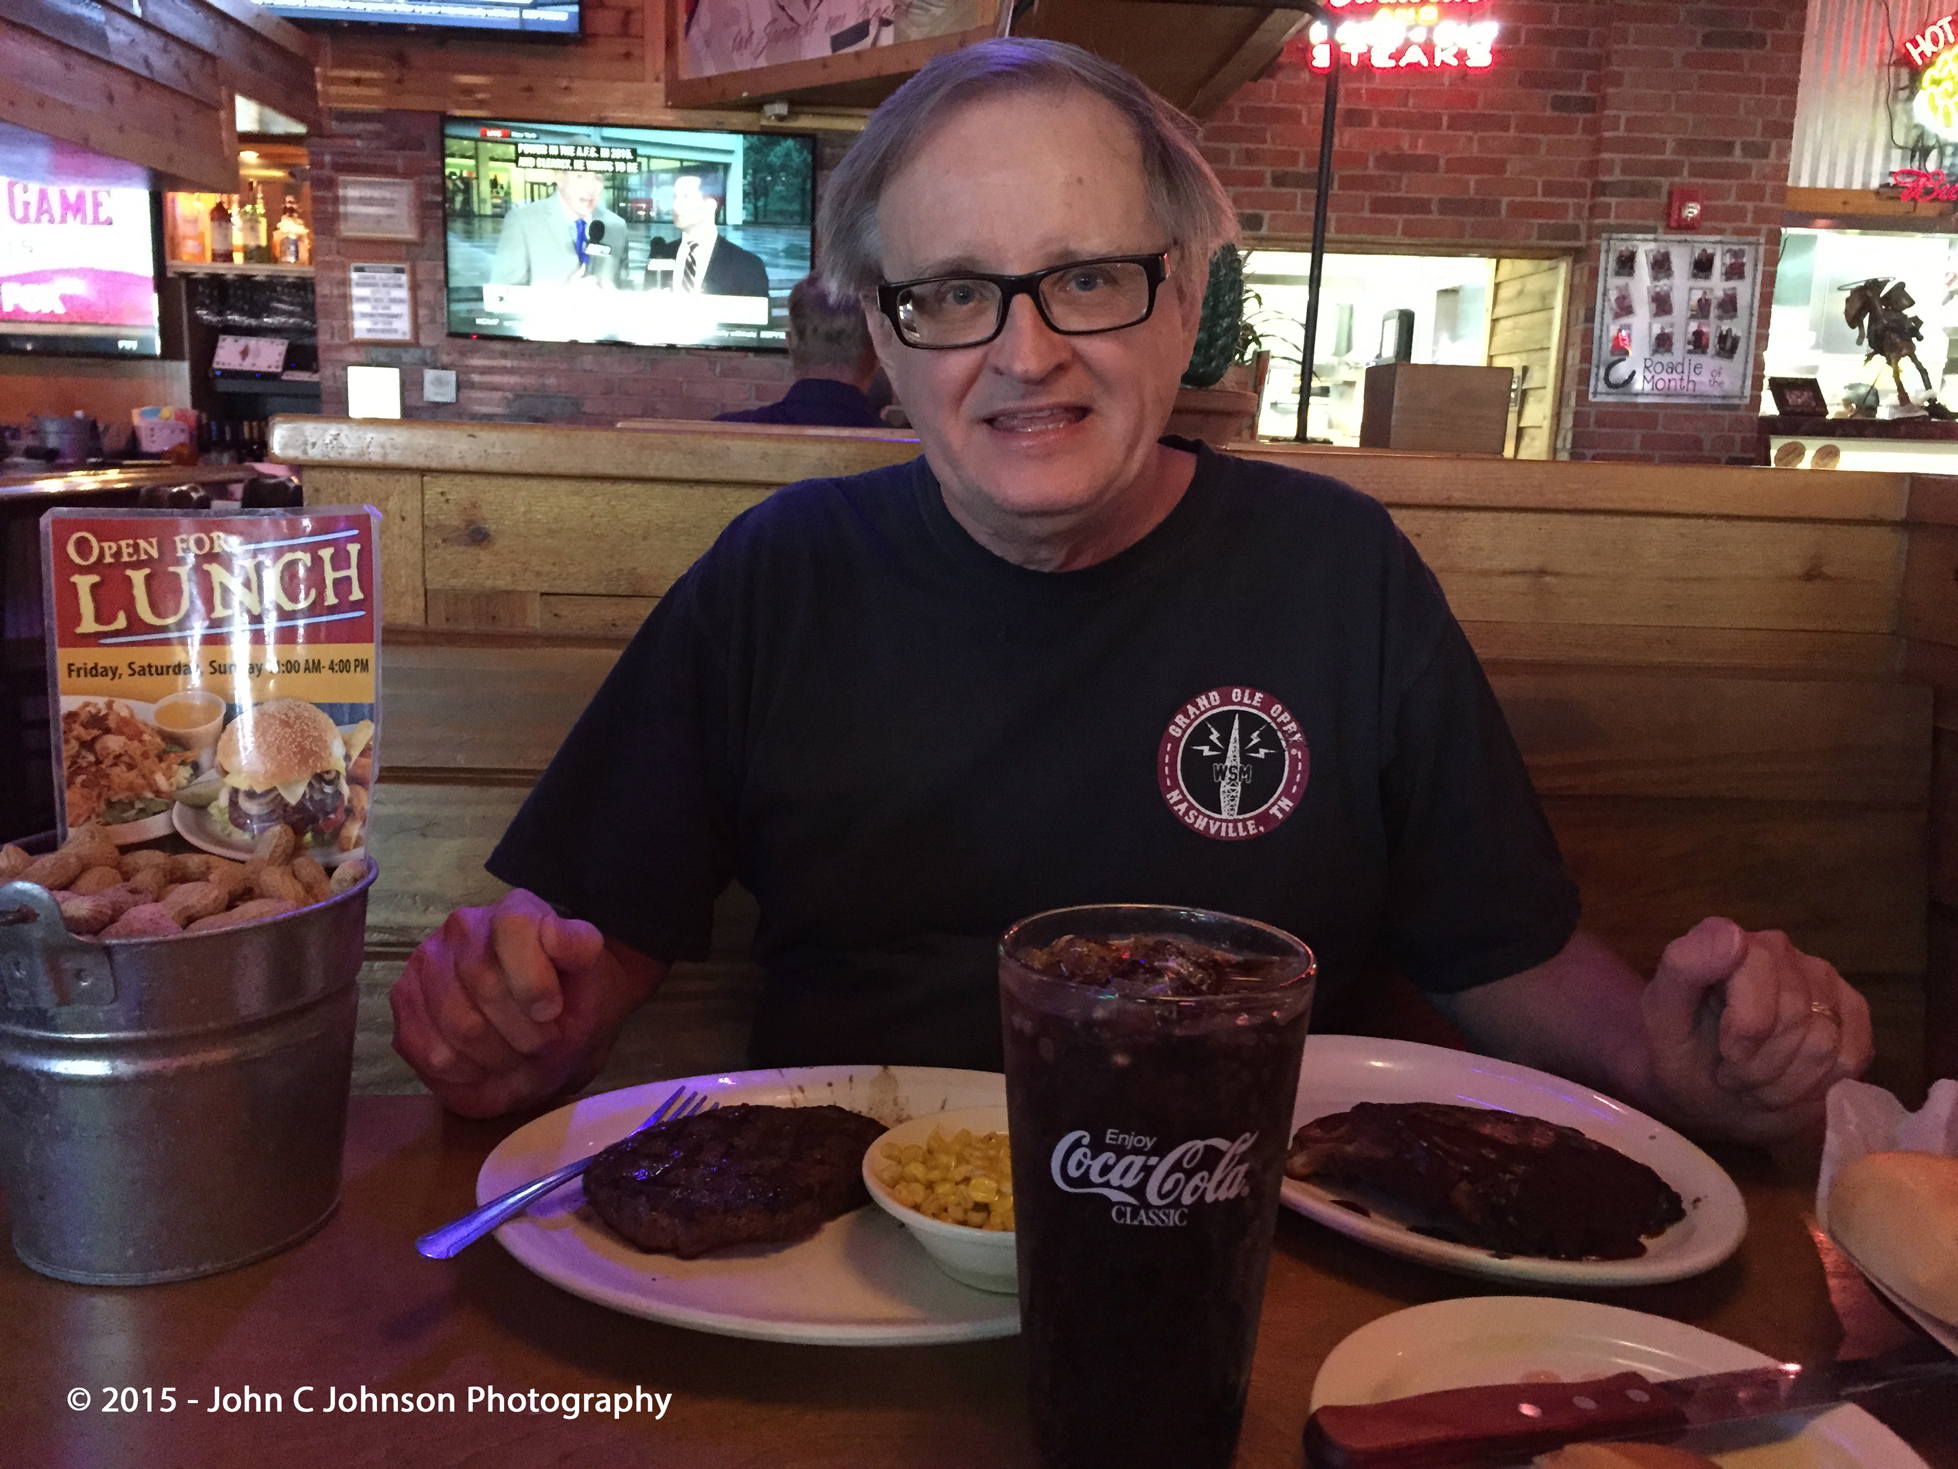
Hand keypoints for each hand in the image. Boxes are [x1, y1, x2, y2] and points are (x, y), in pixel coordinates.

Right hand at [389, 889, 657, 1117]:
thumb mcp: (593, 976)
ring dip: (496, 1057)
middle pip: (482, 983)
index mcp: (515, 911)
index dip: (534, 980)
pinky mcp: (406, 1005)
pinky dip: (465, 1072)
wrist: (552, 1027)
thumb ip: (580, 950)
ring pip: (456, 1023)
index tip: (552, 1012)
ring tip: (517, 1057)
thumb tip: (554, 936)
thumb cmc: (574, 998)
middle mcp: (463, 928)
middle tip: (541, 1045)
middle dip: (522, 1031)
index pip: (513, 927)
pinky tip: (485, 1065)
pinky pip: (429, 1050)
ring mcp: (426, 964)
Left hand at [1640, 917, 1871, 1143]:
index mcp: (1731, 941)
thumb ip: (1685, 967)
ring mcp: (1822, 979)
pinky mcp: (1852, 1012)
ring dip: (1785, 1081)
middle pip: (1796, 1022)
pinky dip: (1818, 1085)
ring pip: (1824, 1045)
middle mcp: (1781, 950)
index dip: (1745, 1039)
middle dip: (1761, 1066)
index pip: (1761, 1000)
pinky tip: (1789, 1081)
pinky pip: (1851, 1057)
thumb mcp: (1662, 1014)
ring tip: (1755, 1079)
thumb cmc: (1680, 1048)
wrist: (1704, 1086)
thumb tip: (1732, 934)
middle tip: (1735, 1073)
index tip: (1724, 1055)